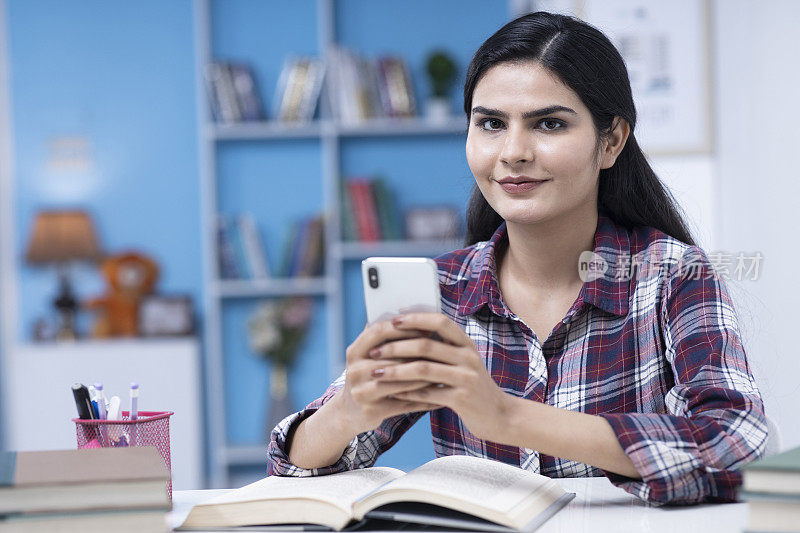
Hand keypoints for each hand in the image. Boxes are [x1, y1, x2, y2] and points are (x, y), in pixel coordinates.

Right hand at [334, 320, 443, 435]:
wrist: (349, 412)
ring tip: (444, 374)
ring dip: (424, 378)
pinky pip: (404, 403)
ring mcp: (361, 392)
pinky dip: (423, 400)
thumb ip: (383, 338)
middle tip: (443, 352)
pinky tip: (440, 396)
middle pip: (392, 358)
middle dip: (419, 356)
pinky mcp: (371, 411)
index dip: (404, 329)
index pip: (378, 331)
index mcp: (354, 351)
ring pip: (400, 382)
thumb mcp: (367, 355)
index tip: (426, 329)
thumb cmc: (367, 376)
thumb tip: (409, 313)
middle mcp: (354, 370)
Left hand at [368, 313, 511, 441]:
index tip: (393, 320)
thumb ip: (444, 349)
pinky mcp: (461, 399)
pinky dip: (406, 392)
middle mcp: (468, 357)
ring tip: (376, 372)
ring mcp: (466, 378)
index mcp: (467, 344)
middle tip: (375, 351)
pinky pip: (426, 393)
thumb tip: (409, 334)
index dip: (416, 319)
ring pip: (423, 369)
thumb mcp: (464, 362)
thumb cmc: (474, 387)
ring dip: (395, 370)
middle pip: (426, 345)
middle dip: (396, 347)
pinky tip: (391, 393)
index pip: (440, 322)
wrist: (500, 416)